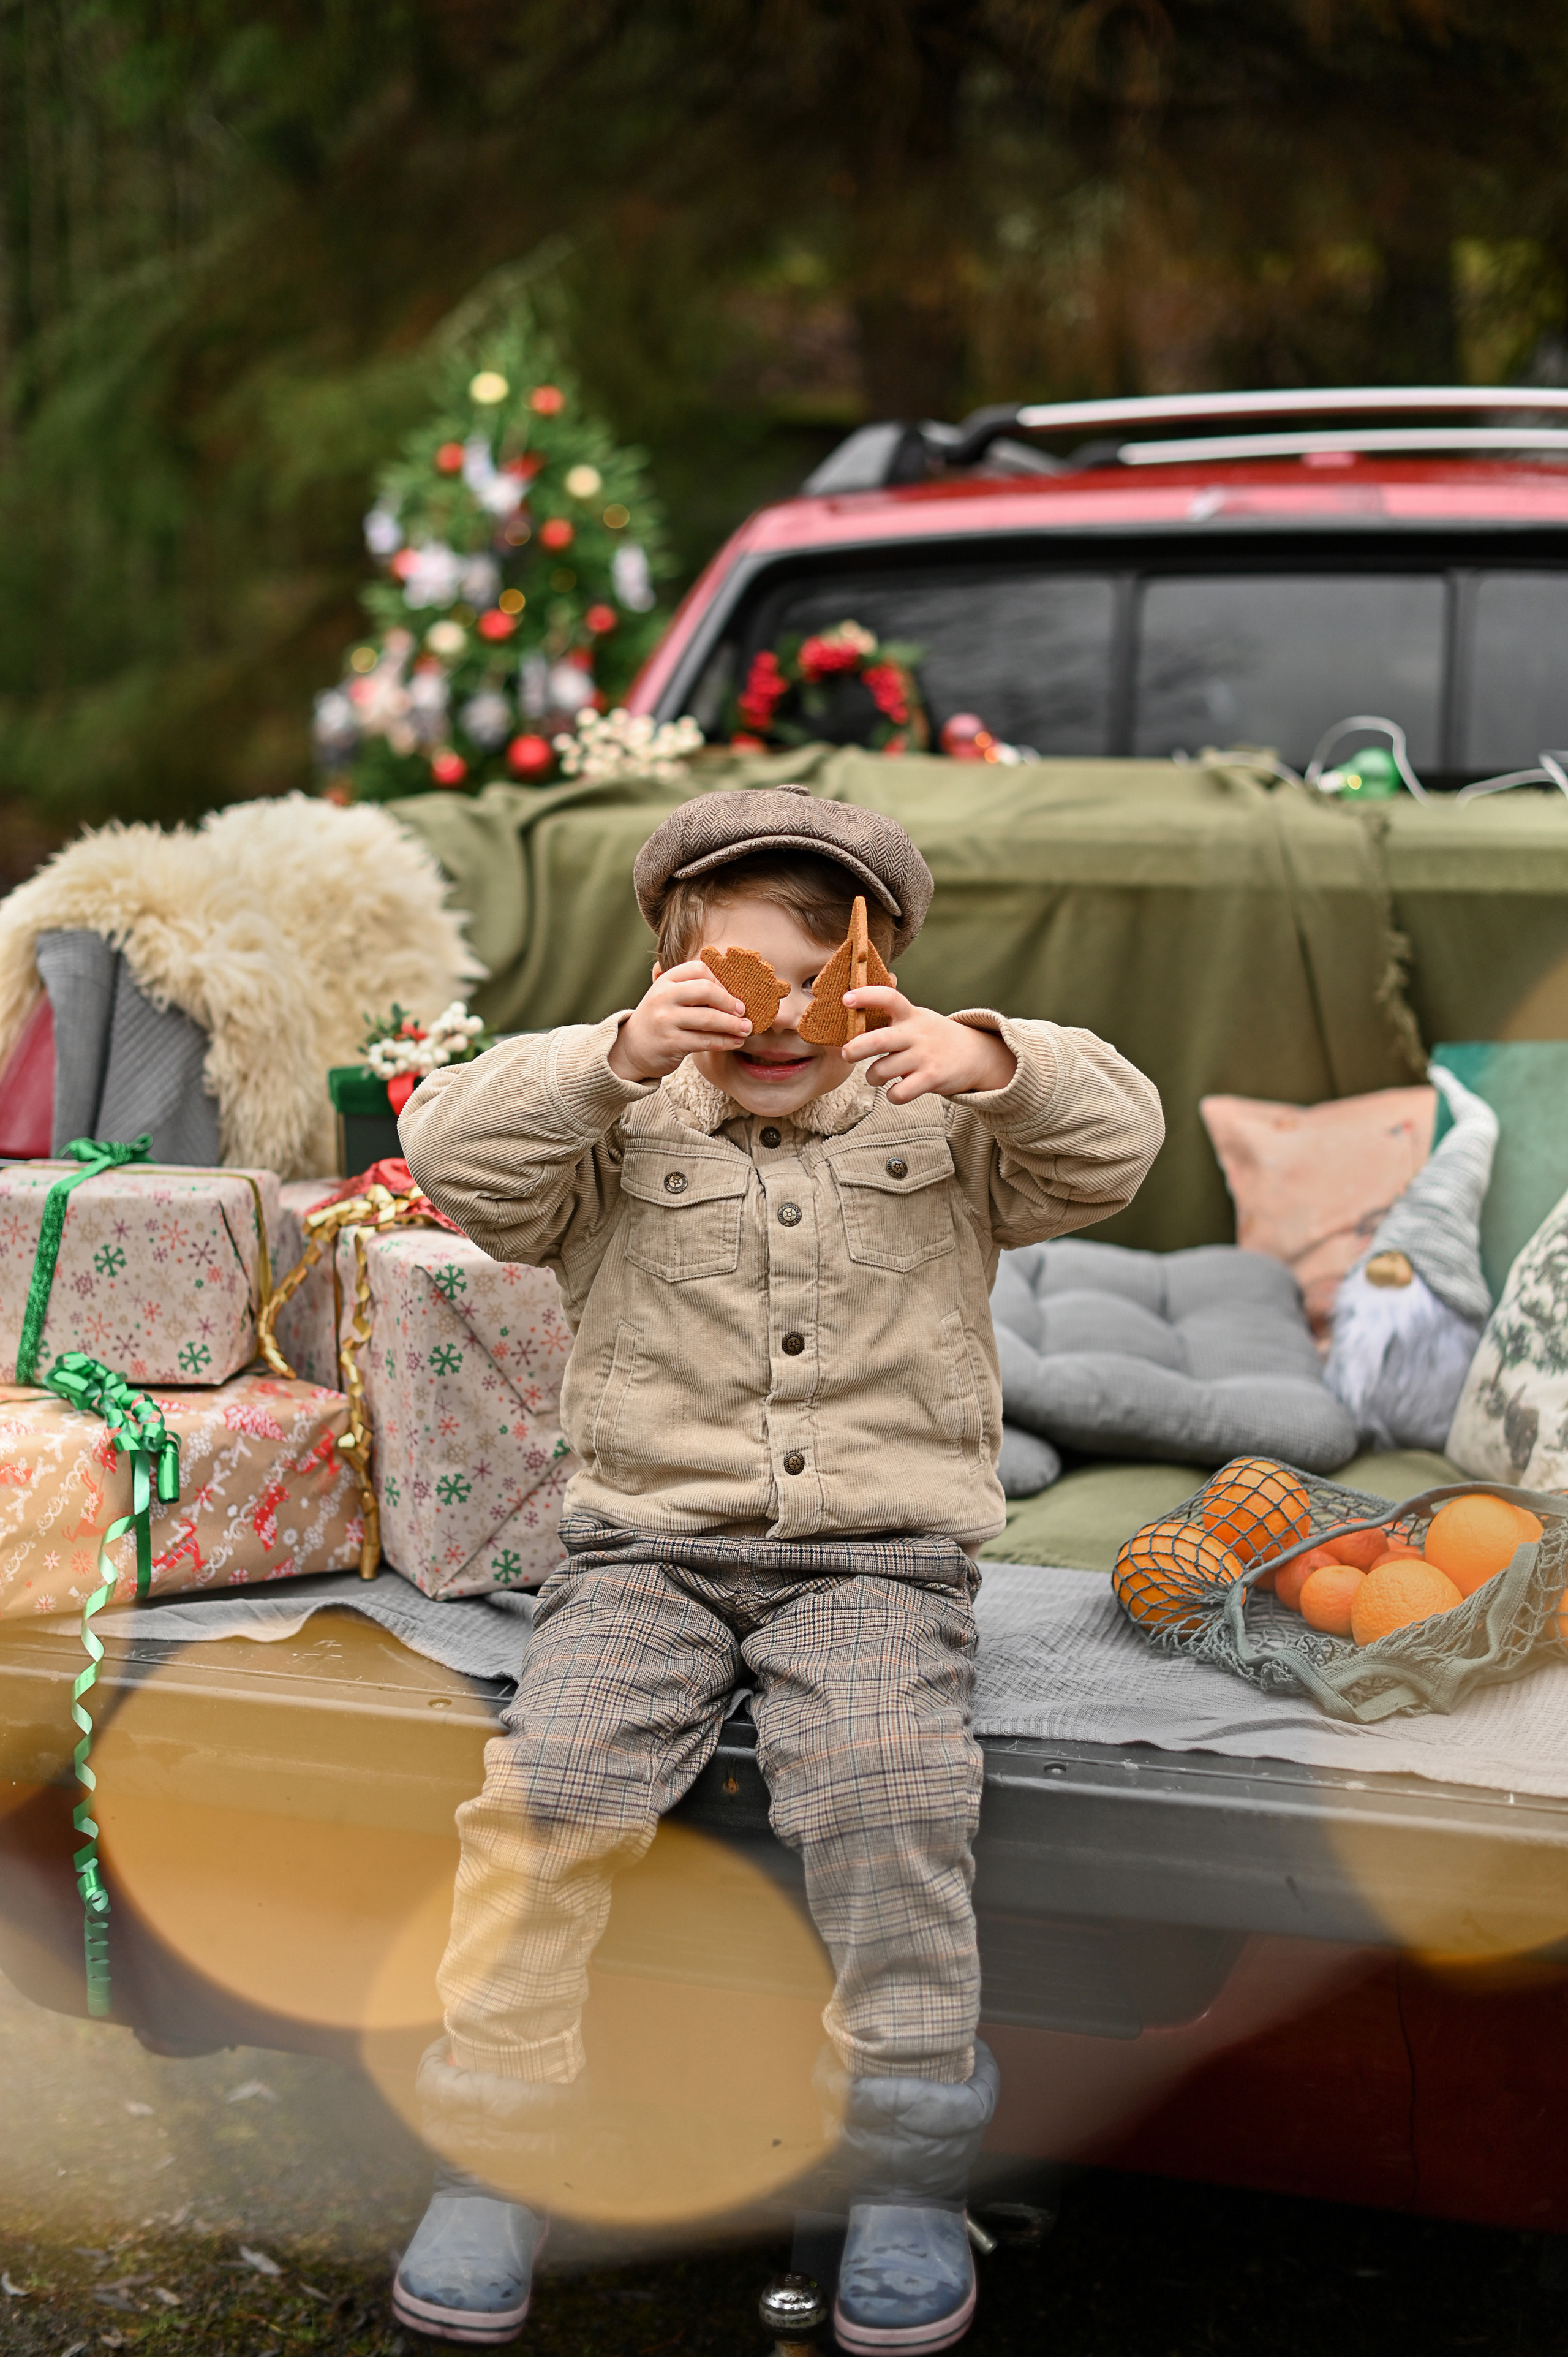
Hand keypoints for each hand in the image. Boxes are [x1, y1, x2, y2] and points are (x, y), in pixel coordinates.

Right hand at [608, 959, 751, 1081]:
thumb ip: (692, 990)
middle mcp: (663, 996)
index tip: (731, 994)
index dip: (720, 981)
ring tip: (746, 1029)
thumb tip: (735, 992)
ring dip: (733, 1025)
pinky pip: (706, 1041)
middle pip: (707, 990)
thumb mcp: (669, 998)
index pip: (700, 969)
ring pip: (709, 1018)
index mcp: (666, 980)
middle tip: (744, 1012)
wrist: (631, 1048)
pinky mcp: (671, 1042)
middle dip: (730, 1002)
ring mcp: (665, 1020)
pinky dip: (725, 1042)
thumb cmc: (660, 1020)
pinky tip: (735, 1042)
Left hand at [841, 988, 1016, 1103]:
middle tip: (846, 1054)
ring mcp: (924, 1057)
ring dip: (871, 1077)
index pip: (889, 997)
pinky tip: (895, 1090)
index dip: (866, 996)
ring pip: (882, 1071)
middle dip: (855, 1049)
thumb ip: (892, 1015)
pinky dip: (891, 1095)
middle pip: (878, 1040)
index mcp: (911, 1015)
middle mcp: (916, 1034)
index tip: (846, 999)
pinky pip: (899, 1092)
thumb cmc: (934, 1037)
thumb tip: (851, 1007)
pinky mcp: (931, 1079)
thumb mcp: (918, 1018)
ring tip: (875, 1076)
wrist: (976, 1055)